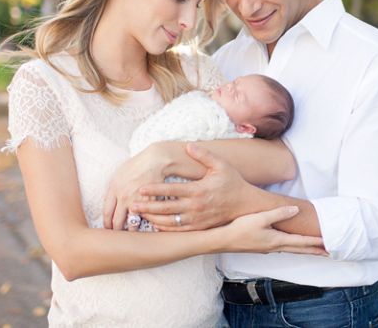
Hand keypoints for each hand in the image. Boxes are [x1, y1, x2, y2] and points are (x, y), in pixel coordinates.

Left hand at [103, 149, 166, 230]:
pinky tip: (144, 225)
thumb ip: (113, 188)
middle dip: (116, 231)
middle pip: (116, 221)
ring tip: (131, 233)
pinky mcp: (149, 202)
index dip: (106, 224)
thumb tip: (108, 199)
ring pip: (131, 223)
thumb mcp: (119, 174)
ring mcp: (136, 200)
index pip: (106, 213)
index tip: (108, 228)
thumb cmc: (137, 165)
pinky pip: (145, 218)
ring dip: (131, 230)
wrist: (154, 160)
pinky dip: (144, 223)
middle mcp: (123, 197)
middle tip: (117, 235)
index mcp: (113, 189)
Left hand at [130, 144, 250, 231]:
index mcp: (199, 190)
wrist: (245, 204)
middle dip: (148, 206)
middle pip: (167, 208)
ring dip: (153, 219)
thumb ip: (204, 155)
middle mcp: (196, 206)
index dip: (155, 189)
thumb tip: (188, 146)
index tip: (140, 188)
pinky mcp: (199, 227)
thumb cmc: (232, 182)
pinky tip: (154, 224)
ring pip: (170, 222)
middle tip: (132, 205)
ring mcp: (197, 219)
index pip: (172, 190)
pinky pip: (178, 230)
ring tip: (139, 215)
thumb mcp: (221, 165)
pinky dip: (164, 228)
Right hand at [219, 206, 327, 255]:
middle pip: (299, 249)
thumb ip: (278, 213)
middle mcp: (275, 247)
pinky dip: (293, 247)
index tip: (328, 243)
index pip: (301, 242)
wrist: (223, 240)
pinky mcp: (262, 247)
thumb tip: (296, 210)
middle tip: (328, 252)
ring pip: (291, 249)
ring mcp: (268, 248)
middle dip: (314, 250)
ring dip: (304, 249)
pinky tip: (290, 245)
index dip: (315, 242)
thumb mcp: (260, 218)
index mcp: (277, 240)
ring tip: (314, 249)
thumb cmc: (240, 229)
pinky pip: (283, 248)